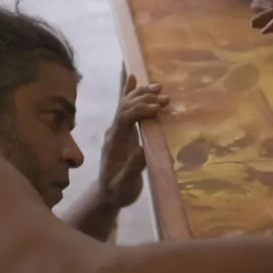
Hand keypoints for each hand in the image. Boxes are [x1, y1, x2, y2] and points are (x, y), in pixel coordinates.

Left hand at [99, 74, 169, 209]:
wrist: (107, 194)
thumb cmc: (117, 191)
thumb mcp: (124, 184)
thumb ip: (132, 168)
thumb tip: (144, 149)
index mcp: (114, 142)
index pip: (124, 119)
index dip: (140, 110)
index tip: (157, 109)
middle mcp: (114, 132)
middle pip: (126, 107)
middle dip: (144, 100)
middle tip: (165, 98)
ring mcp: (118, 129)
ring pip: (126, 104)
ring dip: (141, 94)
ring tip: (159, 86)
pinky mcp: (124, 131)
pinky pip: (126, 107)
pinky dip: (130, 92)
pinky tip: (134, 77)